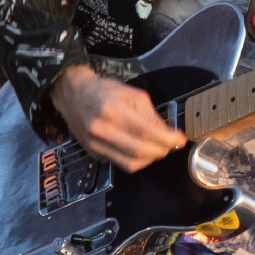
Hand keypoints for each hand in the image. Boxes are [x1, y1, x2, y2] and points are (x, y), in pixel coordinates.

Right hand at [49, 65, 185, 171]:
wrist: (74, 95)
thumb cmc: (106, 91)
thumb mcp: (133, 94)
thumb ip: (151, 115)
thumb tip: (168, 132)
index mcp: (114, 110)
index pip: (146, 132)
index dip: (167, 139)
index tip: (180, 140)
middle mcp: (102, 130)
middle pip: (138, 151)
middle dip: (161, 151)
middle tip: (171, 146)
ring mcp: (94, 144)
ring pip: (129, 163)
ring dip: (150, 159)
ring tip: (158, 149)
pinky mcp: (92, 153)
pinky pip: (118, 163)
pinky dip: (134, 160)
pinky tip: (140, 149)